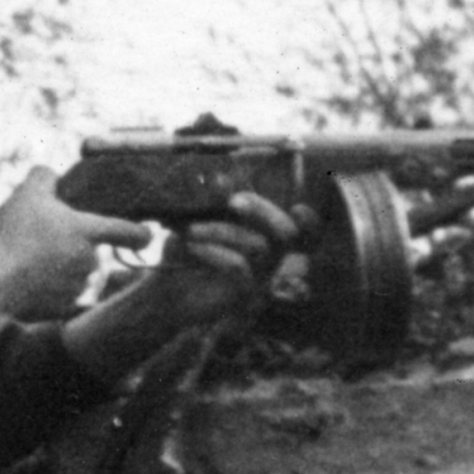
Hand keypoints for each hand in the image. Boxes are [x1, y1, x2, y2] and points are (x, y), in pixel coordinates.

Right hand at [0, 175, 134, 327]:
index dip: (141, 233)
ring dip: (58, 268)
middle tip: (41, 238)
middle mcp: (89, 261)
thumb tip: (50, 175)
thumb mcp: (26, 193)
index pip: (129, 231)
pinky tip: (23, 281)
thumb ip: (44, 176)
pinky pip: (59, 295)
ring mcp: (76, 287)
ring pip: (74, 274)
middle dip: (73, 246)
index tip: (146, 235)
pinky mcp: (61, 308)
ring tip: (26, 260)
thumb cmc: (14, 236)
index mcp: (87, 232)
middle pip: (91, 252)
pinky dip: (46, 290)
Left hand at [67, 198, 289, 383]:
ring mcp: (259, 279)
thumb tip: (221, 178)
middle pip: (287, 233)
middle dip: (263, 211)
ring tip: (192, 230)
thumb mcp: (194, 224)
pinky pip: (240, 267)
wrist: (165, 294)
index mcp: (261, 237)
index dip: (308, 220)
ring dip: (224, 230)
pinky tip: (191, 246)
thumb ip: (212, 203)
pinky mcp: (243, 295)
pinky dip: (215, 252)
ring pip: (259, 246)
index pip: (296, 227)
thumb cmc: (183, 255)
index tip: (296, 205)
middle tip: (233, 202)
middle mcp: (267, 259)